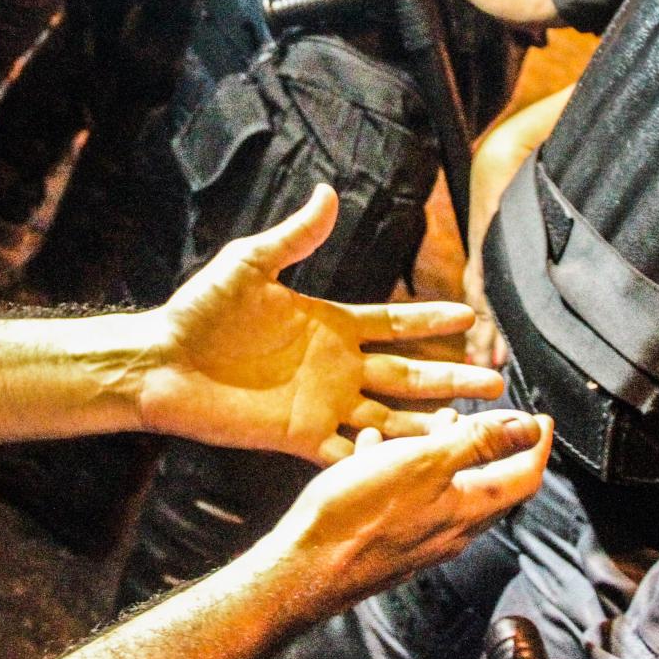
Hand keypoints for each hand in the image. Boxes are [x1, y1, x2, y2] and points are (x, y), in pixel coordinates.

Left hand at [143, 185, 505, 462]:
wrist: (162, 362)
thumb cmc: (201, 310)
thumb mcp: (250, 264)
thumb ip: (296, 237)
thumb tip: (328, 192)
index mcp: (332, 323)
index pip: (395, 321)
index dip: (431, 319)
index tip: (471, 316)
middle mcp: (337, 367)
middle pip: (408, 374)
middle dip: (451, 376)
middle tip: (495, 379)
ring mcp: (323, 405)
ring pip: (391, 417)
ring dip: (429, 423)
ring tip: (471, 428)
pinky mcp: (301, 437)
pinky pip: (350, 452)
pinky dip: (380, 460)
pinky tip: (416, 466)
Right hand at [262, 409, 552, 609]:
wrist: (308, 566)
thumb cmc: (361, 512)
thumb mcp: (424, 462)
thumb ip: (478, 443)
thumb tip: (529, 428)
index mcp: (468, 510)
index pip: (524, 478)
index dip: (537, 446)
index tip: (543, 421)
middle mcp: (451, 531)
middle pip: (489, 487)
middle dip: (494, 449)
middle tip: (495, 421)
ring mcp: (420, 540)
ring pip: (445, 490)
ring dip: (445, 455)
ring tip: (432, 425)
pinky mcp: (390, 543)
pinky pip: (408, 499)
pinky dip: (402, 468)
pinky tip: (373, 449)